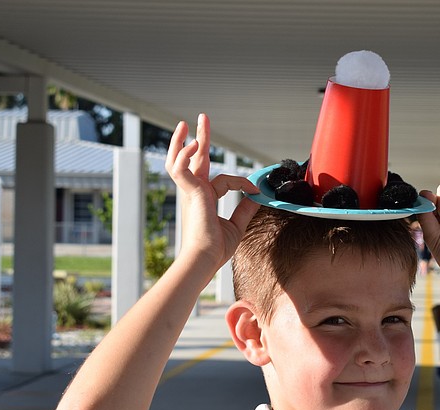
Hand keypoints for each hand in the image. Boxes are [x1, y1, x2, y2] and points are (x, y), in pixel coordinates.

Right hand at [165, 114, 259, 269]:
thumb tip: (257, 197)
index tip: (256, 190)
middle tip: (201, 119)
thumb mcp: (237, 225)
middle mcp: (195, 192)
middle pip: (195, 159)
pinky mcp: (190, 192)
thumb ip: (245, 209)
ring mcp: (190, 191)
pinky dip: (186, 155)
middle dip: (199, 138)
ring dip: (184, 141)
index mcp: (205, 199)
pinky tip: (195, 144)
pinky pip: (182, 168)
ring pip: (181, 160)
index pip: (224, 180)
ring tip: (189, 124)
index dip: (243, 182)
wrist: (205, 259)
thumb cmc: (216, 248)